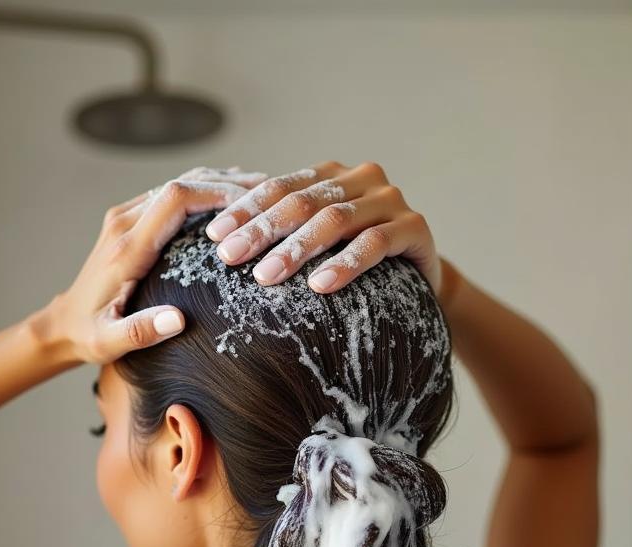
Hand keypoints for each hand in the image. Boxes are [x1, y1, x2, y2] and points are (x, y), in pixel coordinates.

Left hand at [35, 167, 268, 364]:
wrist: (61, 325)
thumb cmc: (88, 336)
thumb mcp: (110, 342)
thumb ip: (140, 332)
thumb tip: (177, 321)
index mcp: (127, 248)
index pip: (175, 200)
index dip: (215, 195)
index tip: (251, 204)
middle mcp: (124, 224)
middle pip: (181, 184)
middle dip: (225, 184)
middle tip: (268, 191)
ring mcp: (125, 218)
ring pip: (177, 185)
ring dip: (216, 184)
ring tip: (259, 190)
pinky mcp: (128, 222)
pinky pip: (170, 197)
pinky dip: (202, 193)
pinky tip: (231, 202)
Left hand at [203, 160, 441, 296]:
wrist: (419, 281)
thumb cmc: (353, 266)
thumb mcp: (316, 245)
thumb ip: (281, 233)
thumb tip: (215, 246)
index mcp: (330, 176)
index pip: (280, 188)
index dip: (245, 210)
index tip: (212, 237)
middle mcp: (361, 179)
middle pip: (303, 201)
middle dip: (262, 230)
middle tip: (229, 257)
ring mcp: (390, 200)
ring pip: (335, 220)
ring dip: (297, 249)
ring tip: (265, 277)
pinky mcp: (415, 227)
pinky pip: (375, 244)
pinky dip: (345, 264)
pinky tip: (320, 286)